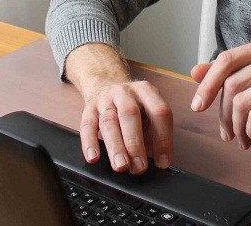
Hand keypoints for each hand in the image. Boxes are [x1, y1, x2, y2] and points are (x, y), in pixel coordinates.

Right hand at [65, 43, 173, 173]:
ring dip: (115, 147)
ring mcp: (105, 99)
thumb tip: (160, 161)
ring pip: (109, 122)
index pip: (159, 112)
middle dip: (135, 144)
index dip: (163, 138)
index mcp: (146, 91)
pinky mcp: (88, 108)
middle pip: (130, 115)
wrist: (105, 82)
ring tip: (121, 166)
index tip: (163, 162)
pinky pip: (87, 126)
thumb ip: (154, 131)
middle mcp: (125, 92)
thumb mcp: (148, 109)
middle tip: (139, 167)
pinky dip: (90, 143)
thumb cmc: (132, 105)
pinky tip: (93, 158)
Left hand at [190, 38, 250, 150]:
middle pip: (232, 85)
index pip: (226, 60)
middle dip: (224, 115)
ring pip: (242, 104)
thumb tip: (194, 71)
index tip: (197, 106)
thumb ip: (227, 75)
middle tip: (227, 133)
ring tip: (243, 137)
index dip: (207, 84)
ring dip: (237, 128)